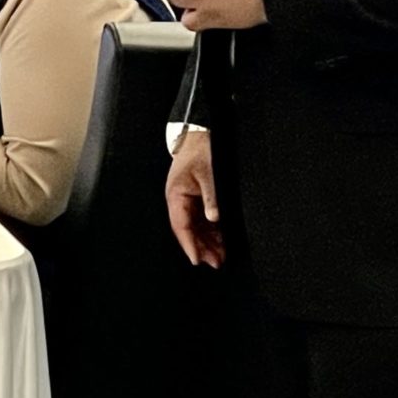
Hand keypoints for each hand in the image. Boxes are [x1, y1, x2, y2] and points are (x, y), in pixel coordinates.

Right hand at [165, 129, 224, 268]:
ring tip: (221, 256)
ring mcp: (186, 200)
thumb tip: (214, 218)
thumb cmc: (201, 150)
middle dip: (201, 247)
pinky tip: (221, 239)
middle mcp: (178, 200)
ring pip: (195, 227)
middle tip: (216, 262)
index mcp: (175, 195)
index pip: (180, 225)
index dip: (189, 244)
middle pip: (187, 230)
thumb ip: (211, 197)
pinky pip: (201, 220)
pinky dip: (211, 231)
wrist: (200, 135)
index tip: (197, 260)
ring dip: (207, 242)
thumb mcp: (208, 173)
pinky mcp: (194, 198)